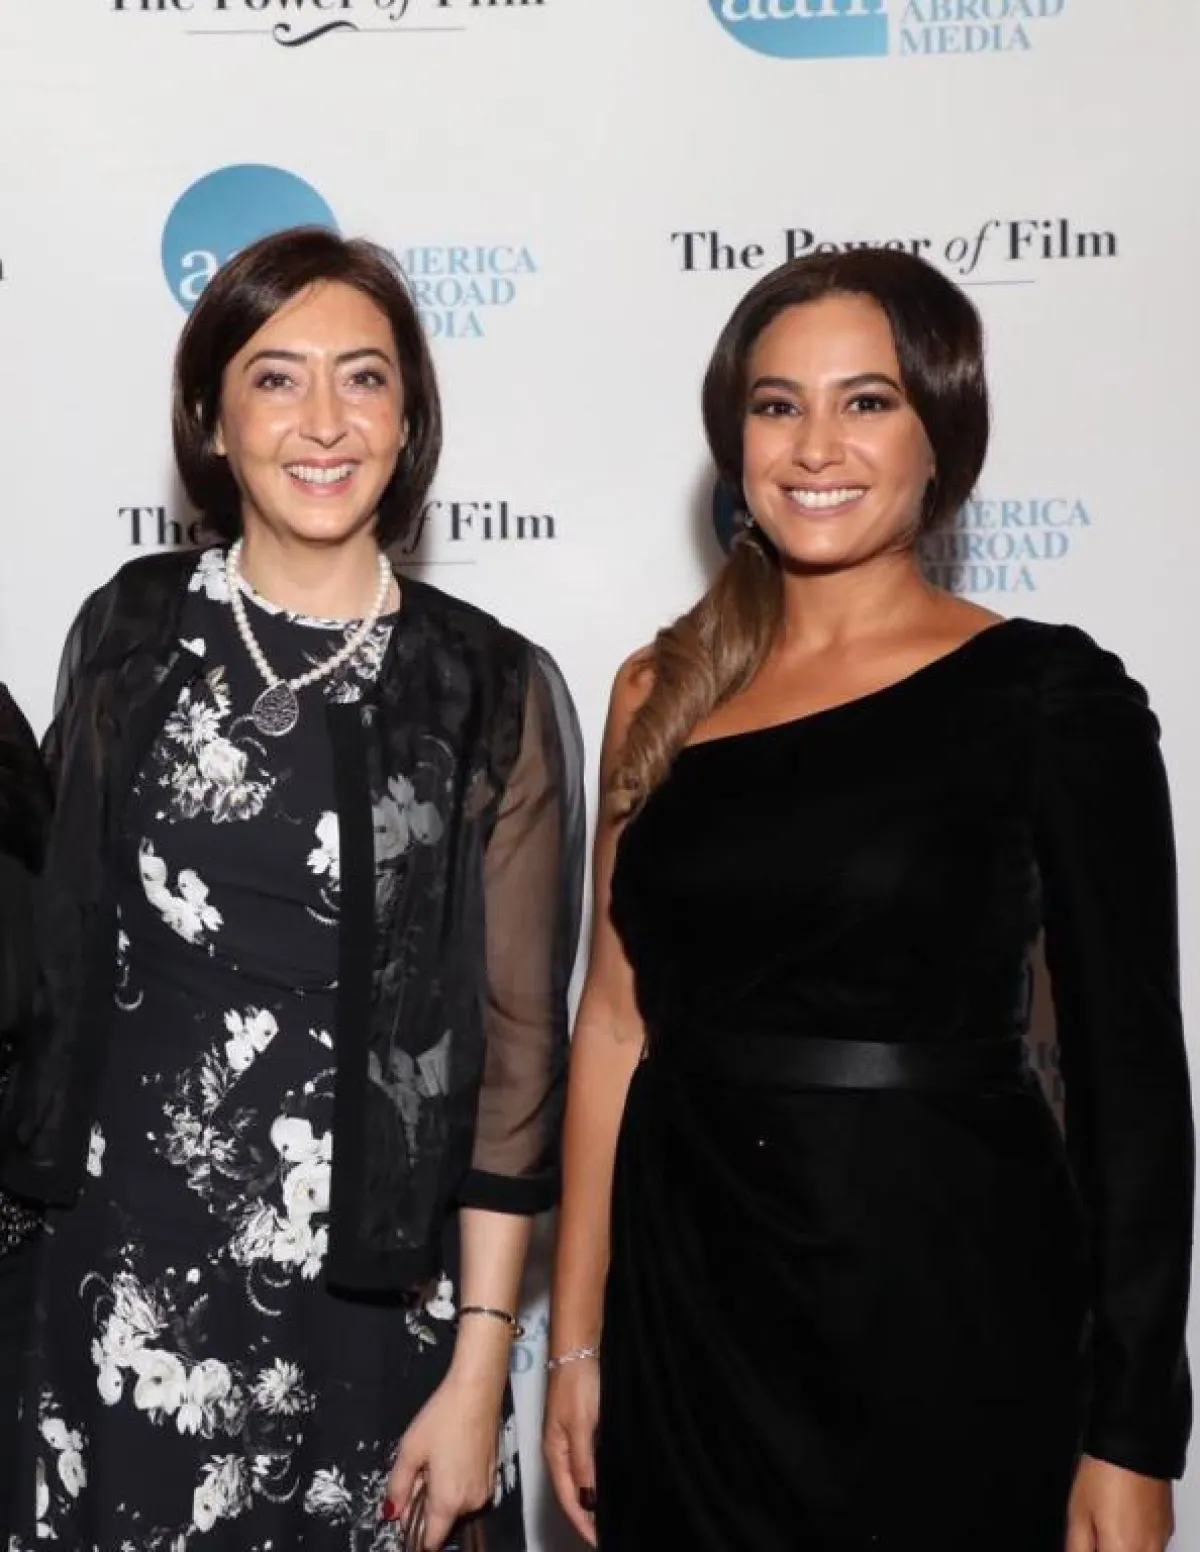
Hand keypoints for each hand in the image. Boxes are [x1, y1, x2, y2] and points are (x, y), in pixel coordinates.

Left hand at [384, 1372, 499, 1549]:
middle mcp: (471, 1502)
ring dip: (442, 1491)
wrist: (477, 1389)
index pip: (431, 1540)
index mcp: (448, 1501)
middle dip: (426, 1502)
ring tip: (436, 1458)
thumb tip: (391, 1512)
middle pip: (442, 1520)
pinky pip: (469, 1490)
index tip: (406, 1506)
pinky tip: (452, 1453)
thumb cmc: (443, 1417)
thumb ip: (398, 1486)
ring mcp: (485, 1488)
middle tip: (420, 1469)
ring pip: (456, 1504)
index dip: (413, 1529)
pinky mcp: (493, 1473)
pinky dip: (457, 1481)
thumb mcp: (410, 1450)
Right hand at [543, 1359, 600, 1546]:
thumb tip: (588, 1501)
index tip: (598, 1542)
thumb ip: (584, 1463)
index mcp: (556, 1452)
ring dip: (591, 1502)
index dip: (583, 1523)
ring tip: (608, 1519)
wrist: (578, 1348)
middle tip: (605, 1536)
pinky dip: (595, 1481)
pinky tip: (607, 1485)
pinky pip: (586, 1465)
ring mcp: (569, 1440)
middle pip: (572, 1494)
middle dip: (586, 1518)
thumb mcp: (583, 1425)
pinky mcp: (580, 1428)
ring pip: (580, 1480)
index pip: (569, 1499)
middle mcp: (560, 1450)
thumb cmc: (578, 1384)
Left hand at [1066, 1455, 1173, 1551]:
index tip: (1087, 1538)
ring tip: (1107, 1518)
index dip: (1093, 1548)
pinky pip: (1149, 1545)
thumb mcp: (1078, 1512)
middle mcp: (1146, 1550)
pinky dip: (1135, 1538)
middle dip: (1106, 1545)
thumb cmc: (1105, 1472)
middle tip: (1095, 1527)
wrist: (1134, 1442)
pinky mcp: (1166, 1527)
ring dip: (1120, 1545)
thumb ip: (1077, 1546)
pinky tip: (1122, 1515)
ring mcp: (1159, 1540)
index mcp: (1121, 1549)